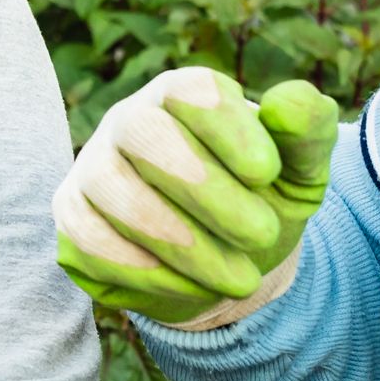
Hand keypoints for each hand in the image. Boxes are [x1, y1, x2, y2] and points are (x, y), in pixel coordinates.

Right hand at [53, 69, 340, 326]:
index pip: (192, 93)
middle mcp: (128, 121)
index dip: (228, 129)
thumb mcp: (299, 169)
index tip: (267, 173)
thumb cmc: (263, 200)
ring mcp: (93, 169)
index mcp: (182, 94)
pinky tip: (195, 288)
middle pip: (148, 137)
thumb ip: (306, 130)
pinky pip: (95, 242)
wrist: (226, 258)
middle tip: (262, 235)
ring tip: (240, 279)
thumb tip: (288, 103)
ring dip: (187, 246)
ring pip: (120, 196)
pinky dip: (150, 272)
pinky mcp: (73, 219)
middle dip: (210, 194)